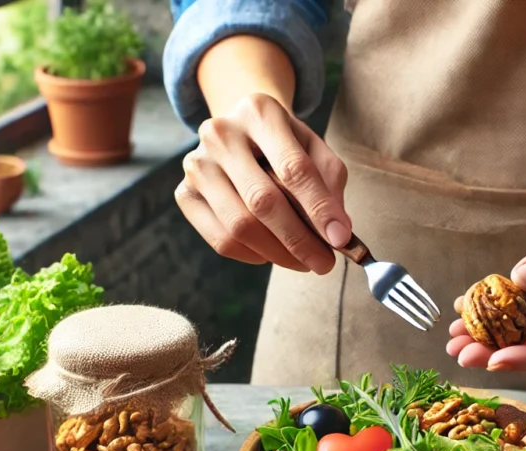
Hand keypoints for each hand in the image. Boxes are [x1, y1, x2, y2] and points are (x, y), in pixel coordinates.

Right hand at [175, 93, 349, 273]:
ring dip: (278, 254)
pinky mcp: (184, 193)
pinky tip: (273, 253)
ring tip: (304, 261)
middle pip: (262, 201)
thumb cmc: (284, 144)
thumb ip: (330, 183)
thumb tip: (338, 232)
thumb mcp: (314, 149)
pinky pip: (221, 240)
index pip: (293, 168)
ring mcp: (197, 164)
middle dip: (299, 240)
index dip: (319, 208)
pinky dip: (253, 255)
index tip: (341, 239)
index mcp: (259, 112)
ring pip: (239, 226)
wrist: (240, 132)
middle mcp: (220, 133)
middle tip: (324, 263)